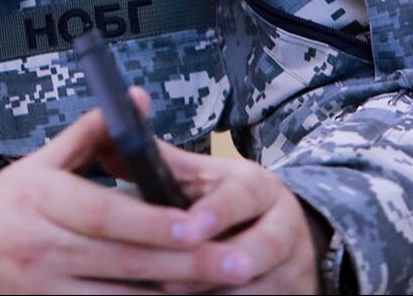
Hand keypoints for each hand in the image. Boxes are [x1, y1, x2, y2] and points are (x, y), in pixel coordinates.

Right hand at [0, 89, 295, 294]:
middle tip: (238, 266)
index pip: (108, 214)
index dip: (156, 223)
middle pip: (125, 261)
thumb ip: (91, 133)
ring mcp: (42, 291)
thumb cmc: (3, 209)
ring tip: (221, 294)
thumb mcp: (40, 164)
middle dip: (186, 266)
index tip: (202, 227)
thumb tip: (139, 98)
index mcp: (43, 200)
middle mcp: (42, 248)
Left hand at [153, 141, 327, 295]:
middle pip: (265, 246)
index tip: (187, 229)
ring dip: (221, 294)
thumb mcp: (203, 178)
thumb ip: (165, 163)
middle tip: (177, 281)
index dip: (216, 212)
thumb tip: (116, 133)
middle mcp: (285, 223)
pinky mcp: (296, 293)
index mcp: (257, 185)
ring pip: (264, 285)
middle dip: (223, 262)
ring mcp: (294, 264)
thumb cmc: (226, 202)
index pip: (243, 195)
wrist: (284, 234)